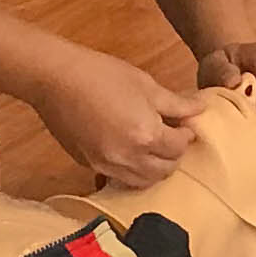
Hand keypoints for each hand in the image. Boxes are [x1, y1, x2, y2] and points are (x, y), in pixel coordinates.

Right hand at [36, 45, 204, 184]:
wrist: (55, 79)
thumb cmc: (102, 74)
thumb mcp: (145, 84)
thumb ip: (175, 104)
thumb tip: (200, 110)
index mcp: (146, 135)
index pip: (179, 148)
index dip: (186, 136)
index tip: (184, 126)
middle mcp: (129, 158)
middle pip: (164, 171)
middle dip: (173, 156)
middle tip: (171, 138)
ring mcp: (106, 165)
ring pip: (142, 182)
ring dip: (153, 169)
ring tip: (152, 149)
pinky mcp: (89, 164)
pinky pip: (118, 177)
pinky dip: (130, 171)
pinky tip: (129, 153)